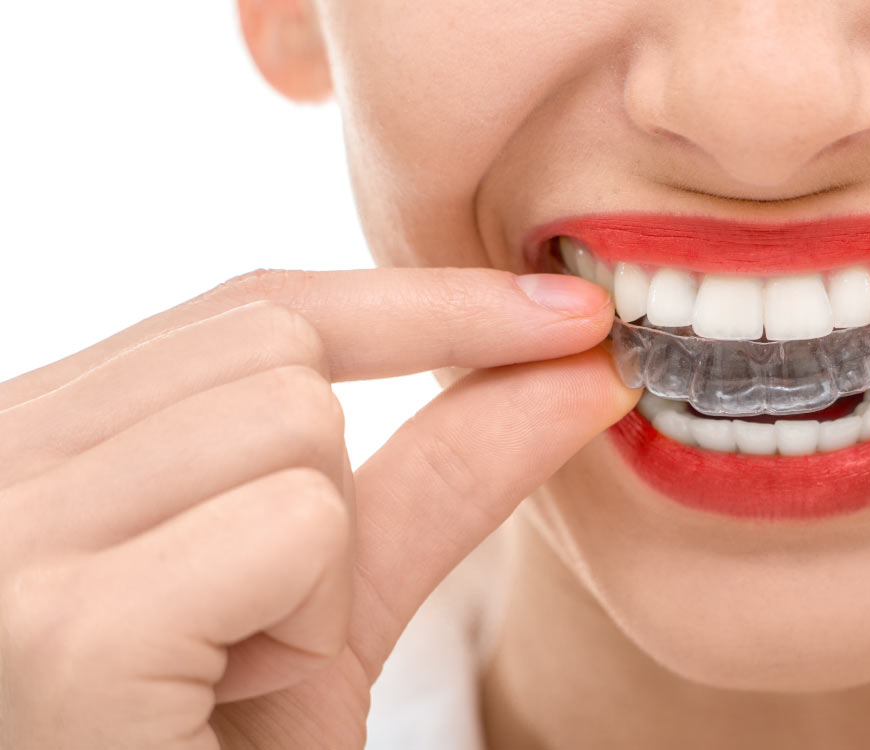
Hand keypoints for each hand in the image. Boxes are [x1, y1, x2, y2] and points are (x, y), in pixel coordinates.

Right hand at [0, 268, 635, 748]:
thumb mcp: (332, 602)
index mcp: (37, 442)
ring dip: (317, 576)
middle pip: (279, 354)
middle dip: (333, 487)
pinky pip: (296, 526)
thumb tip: (578, 362)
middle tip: (255, 636)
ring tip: (222, 681)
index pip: (252, 309)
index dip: (424, 304)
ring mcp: (5, 537)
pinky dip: (306, 625)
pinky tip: (217, 706)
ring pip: (294, 422)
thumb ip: (434, 474)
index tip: (568, 312)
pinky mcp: (65, 628)